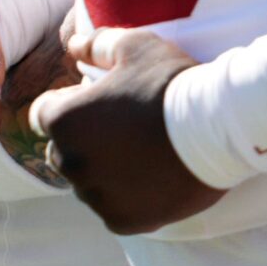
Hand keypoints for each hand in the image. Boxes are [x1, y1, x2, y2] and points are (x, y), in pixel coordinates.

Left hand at [28, 23, 222, 233]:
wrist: (222, 128)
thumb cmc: (172, 83)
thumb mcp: (133, 46)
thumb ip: (96, 44)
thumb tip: (72, 45)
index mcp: (61, 121)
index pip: (44, 116)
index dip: (70, 108)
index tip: (99, 107)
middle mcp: (70, 161)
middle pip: (64, 153)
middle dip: (84, 143)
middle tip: (125, 133)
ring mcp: (96, 194)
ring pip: (88, 185)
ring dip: (104, 175)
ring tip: (142, 159)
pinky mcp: (124, 220)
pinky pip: (113, 212)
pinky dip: (127, 202)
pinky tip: (152, 183)